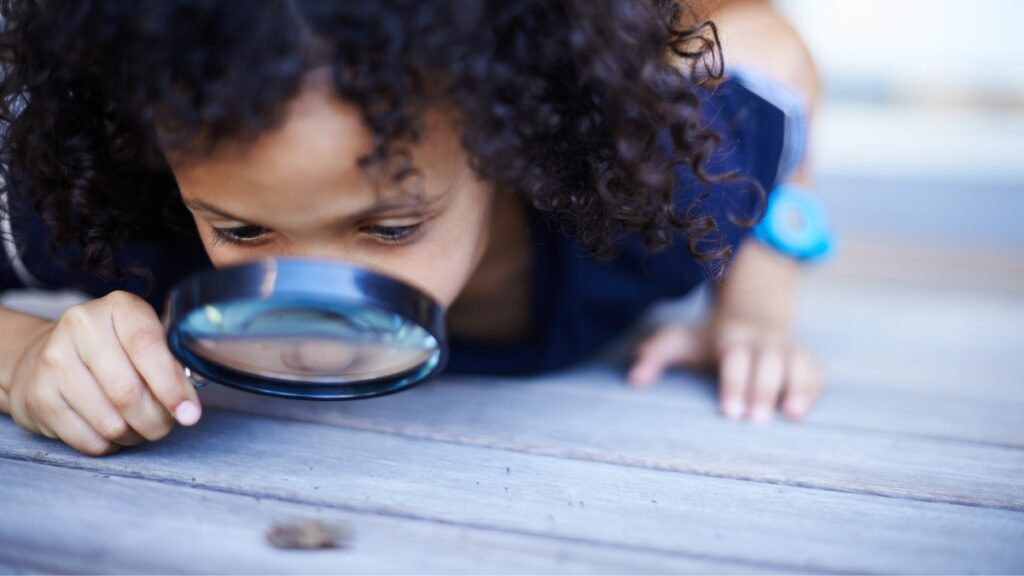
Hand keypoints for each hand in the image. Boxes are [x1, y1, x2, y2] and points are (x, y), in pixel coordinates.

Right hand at [7, 291, 201, 455]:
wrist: (44, 354)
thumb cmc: (114, 349)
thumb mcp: (146, 338)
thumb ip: (172, 363)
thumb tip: (189, 406)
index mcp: (118, 307)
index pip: (148, 348)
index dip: (172, 386)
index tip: (190, 413)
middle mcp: (81, 327)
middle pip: (128, 393)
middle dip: (157, 420)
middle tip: (166, 423)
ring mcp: (53, 362)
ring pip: (110, 423)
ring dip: (134, 434)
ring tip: (138, 425)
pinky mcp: (38, 397)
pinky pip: (89, 440)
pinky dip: (110, 444)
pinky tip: (110, 429)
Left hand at [627, 321, 822, 421]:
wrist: (748, 313)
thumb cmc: (707, 339)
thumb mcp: (680, 340)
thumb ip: (656, 355)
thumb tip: (633, 378)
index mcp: (732, 337)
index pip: (735, 358)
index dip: (734, 383)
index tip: (730, 413)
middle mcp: (762, 340)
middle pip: (768, 362)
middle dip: (763, 390)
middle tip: (757, 422)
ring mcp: (786, 348)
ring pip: (798, 362)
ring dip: (798, 386)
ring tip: (794, 415)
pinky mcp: (802, 358)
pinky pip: (814, 370)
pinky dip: (813, 386)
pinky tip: (806, 409)